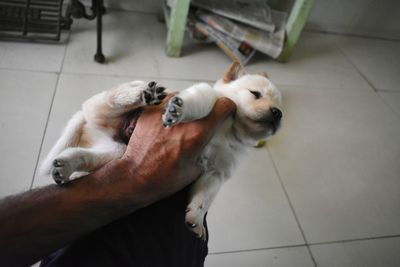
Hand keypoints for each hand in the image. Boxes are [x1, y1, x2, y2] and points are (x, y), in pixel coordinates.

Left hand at [99, 97, 235, 207]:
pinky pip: (166, 102)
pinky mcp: (149, 111)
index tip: (224, 112)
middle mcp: (182, 119)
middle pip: (203, 100)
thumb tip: (209, 137)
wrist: (135, 177)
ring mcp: (164, 112)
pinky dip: (170, 109)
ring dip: (187, 106)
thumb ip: (204, 147)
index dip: (226, 108)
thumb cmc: (164, 178)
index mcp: (198, 133)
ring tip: (182, 121)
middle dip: (206, 108)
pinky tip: (167, 123)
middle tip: (203, 119)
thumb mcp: (195, 168)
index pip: (223, 106)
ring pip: (184, 98)